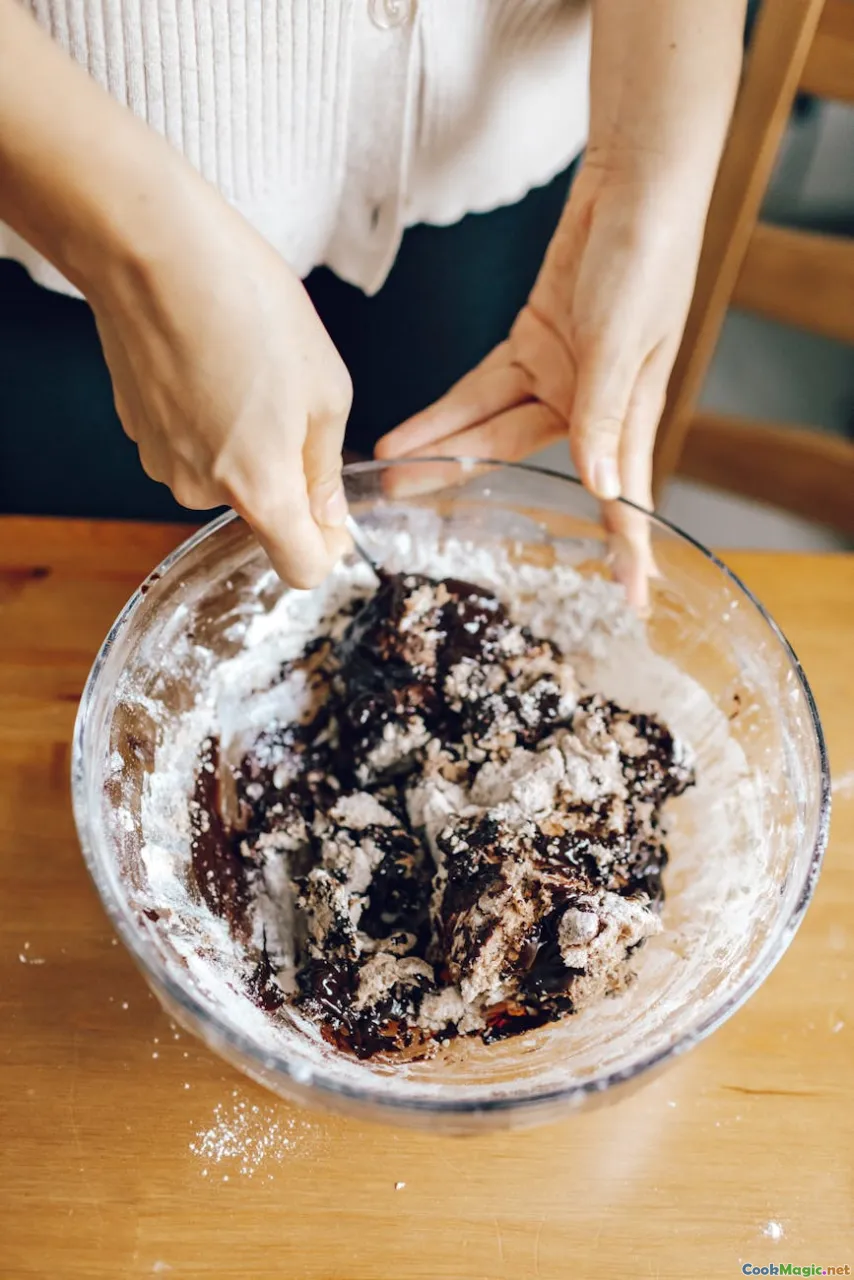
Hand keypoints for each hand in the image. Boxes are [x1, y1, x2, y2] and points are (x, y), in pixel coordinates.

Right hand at [88, 188, 351, 587]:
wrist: (154, 251)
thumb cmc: (249, 307)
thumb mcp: (325, 390)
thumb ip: (326, 468)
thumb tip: (329, 514)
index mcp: (260, 490)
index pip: (301, 568)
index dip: (327, 548)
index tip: (335, 520)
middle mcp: (204, 492)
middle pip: (263, 513)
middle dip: (287, 474)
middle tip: (295, 402)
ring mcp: (163, 463)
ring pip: (226, 476)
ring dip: (247, 442)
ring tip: (250, 372)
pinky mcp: (138, 432)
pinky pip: (192, 446)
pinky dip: (210, 420)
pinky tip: (213, 365)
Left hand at [376, 159, 707, 602]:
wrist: (637, 181)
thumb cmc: (649, 255)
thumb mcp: (626, 340)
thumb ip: (606, 413)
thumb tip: (601, 483)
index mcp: (629, 411)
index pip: (625, 493)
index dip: (629, 546)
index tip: (634, 596)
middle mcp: (591, 402)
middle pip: (522, 460)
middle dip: (465, 483)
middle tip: (418, 514)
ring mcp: (559, 373)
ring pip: (489, 425)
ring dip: (441, 447)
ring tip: (392, 474)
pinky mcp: (534, 341)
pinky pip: (481, 387)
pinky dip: (446, 410)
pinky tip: (410, 433)